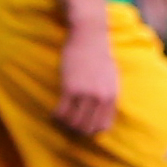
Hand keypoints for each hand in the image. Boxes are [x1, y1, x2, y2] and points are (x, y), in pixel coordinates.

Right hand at [55, 15, 120, 137]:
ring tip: (61, 119)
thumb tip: (105, 114)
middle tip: (69, 125)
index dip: (92, 130)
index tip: (83, 127)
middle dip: (77, 131)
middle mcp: (101, 97)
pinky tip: (54, 113)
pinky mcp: (70, 87)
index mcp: (112, 96)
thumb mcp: (112, 77)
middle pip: (88, 127)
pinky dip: (56, 116)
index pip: (103, 126)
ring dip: (65, 124)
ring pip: (74, 122)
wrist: (89, 36)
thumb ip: (109, 95)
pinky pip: (62, 111)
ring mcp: (86, 93)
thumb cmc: (100, 54)